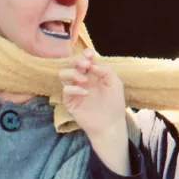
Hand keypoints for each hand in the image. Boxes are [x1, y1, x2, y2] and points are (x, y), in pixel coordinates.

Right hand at [60, 51, 131, 175]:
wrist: (110, 124)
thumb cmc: (114, 104)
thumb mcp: (115, 83)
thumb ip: (106, 70)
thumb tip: (91, 64)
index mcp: (93, 74)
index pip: (84, 59)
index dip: (85, 54)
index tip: (90, 55)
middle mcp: (82, 80)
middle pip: (71, 64)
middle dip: (77, 61)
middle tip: (85, 65)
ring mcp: (74, 90)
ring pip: (63, 74)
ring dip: (73, 73)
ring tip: (84, 80)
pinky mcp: (70, 101)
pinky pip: (66, 90)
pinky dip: (75, 89)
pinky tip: (86, 93)